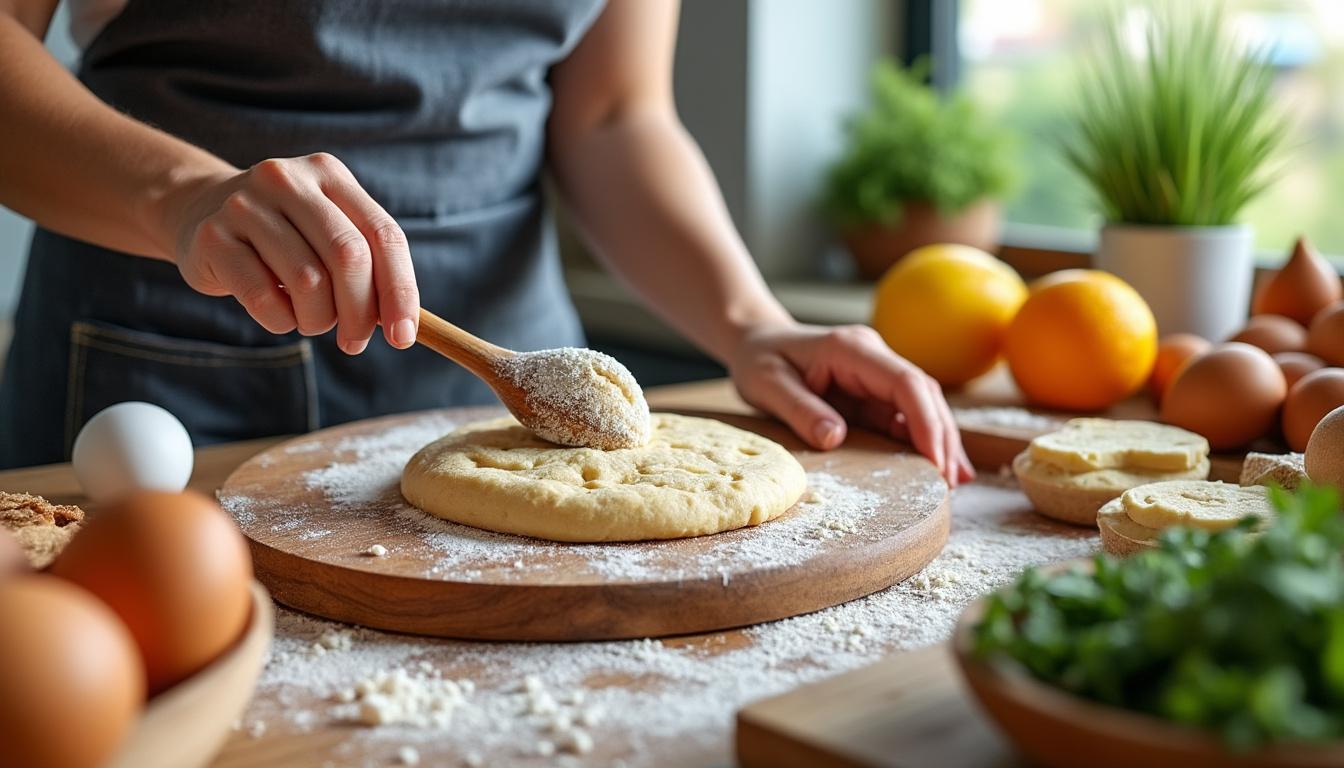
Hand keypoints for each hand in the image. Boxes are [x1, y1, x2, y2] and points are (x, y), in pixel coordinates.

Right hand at [164, 153, 419, 353]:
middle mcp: (287, 180)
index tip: (404, 335)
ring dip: (319, 319)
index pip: (383, 235)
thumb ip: (368, 266)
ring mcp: (244, 205)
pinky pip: (264, 298)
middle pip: (348, 256)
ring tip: (311, 320)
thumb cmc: (282, 234)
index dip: (400, 291)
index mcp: (329, 174)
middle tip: (355, 341)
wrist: (198, 209)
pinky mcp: (211, 237)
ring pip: (307, 281)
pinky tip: (280, 314)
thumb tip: (405, 325)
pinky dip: (282, 321)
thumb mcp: (327, 232)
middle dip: (361, 312)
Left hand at [726, 322, 974, 486]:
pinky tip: (940, 466)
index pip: (904, 382)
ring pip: (922, 404)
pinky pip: (906, 414)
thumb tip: (836, 437)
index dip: (925, 421)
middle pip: (923, 393)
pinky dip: (924, 439)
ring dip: (940, 440)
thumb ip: (799, 410)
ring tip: (956, 481)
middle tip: (951, 482)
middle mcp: (873, 356)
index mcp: (851, 348)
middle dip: (941, 436)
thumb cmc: (758, 360)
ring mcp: (877, 373)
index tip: (934, 460)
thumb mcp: (767, 385)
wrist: (754, 341)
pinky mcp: (874, 391)